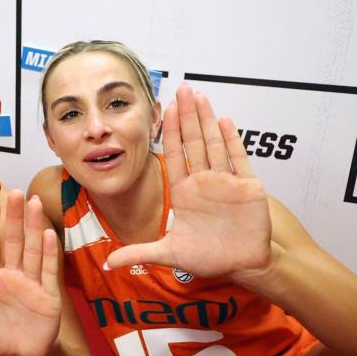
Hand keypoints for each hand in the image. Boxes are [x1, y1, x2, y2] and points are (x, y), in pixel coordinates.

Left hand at [0, 191, 61, 355]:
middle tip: (13, 191)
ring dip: (33, 226)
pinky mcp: (49, 296)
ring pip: (32, 250)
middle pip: (13, 241)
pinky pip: (48, 271)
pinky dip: (49, 253)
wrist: (26, 353)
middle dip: (13, 217)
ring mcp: (32, 284)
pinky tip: (49, 233)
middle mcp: (13, 275)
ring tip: (33, 202)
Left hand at [106, 84, 274, 285]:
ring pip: (214, 143)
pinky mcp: (247, 186)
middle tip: (182, 89)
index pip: (174, 154)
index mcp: (184, 193)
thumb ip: (140, 252)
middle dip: (186, 115)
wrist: (244, 266)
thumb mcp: (170, 254)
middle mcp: (204, 182)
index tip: (164, 109)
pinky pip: (239, 158)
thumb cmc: (210, 259)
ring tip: (199, 96)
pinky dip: (232, 139)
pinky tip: (224, 120)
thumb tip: (109, 262)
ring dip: (207, 120)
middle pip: (193, 141)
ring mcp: (226, 181)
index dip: (169, 132)